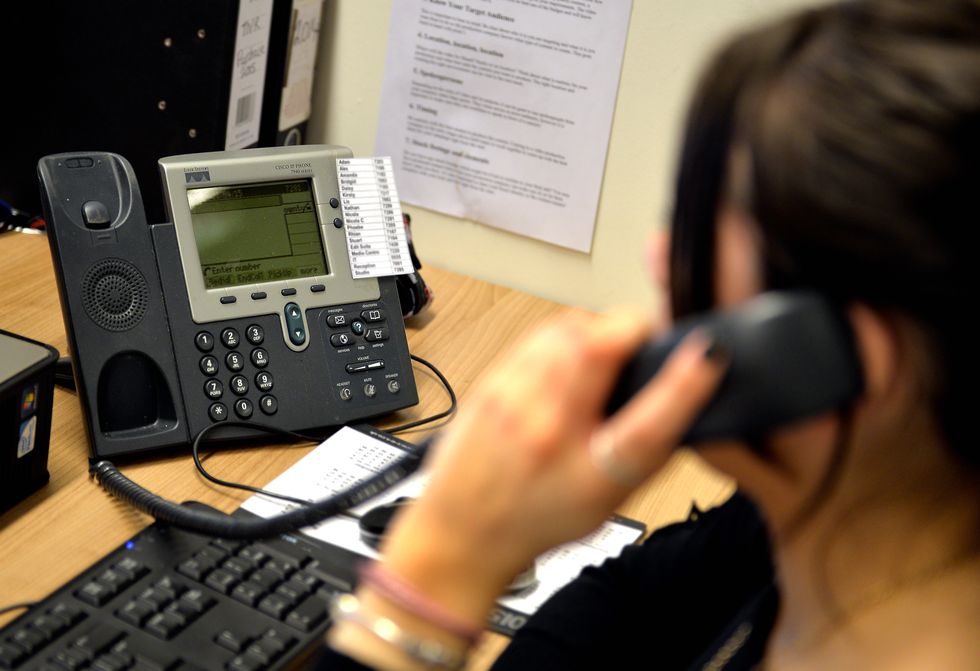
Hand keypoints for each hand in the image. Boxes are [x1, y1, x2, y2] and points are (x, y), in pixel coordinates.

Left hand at [377, 307, 727, 624]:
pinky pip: (539, 336)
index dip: (686, 384)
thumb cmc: (536, 519)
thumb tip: (685, 391)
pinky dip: (566, 336)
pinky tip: (570, 357)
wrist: (463, 531)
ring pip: (568, 330)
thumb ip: (648, 448)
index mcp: (587, 477)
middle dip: (635, 330)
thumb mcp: (608, 500)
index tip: (709, 354)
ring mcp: (512, 401)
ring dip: (600, 330)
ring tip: (607, 352)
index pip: (646, 425)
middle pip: (599, 350)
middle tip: (647, 340)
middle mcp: (546, 435)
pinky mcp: (491, 381)